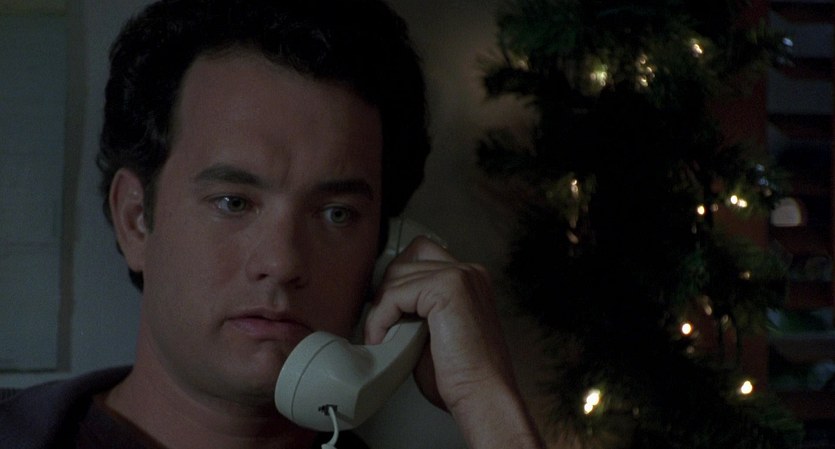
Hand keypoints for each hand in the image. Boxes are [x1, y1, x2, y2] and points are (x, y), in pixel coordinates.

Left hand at [364, 236, 543, 448]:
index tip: (385, 314)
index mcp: (470, 279)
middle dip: (387, 293)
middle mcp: (469, 271)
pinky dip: (380, 319)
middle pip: (406, 261)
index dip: (397, 283)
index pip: (420, 256)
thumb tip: (383, 306)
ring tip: (382, 338)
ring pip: (397, 276)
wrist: (484, 397)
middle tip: (380, 326)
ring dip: (382, 309)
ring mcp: (461, 275)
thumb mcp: (434, 332)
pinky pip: (394, 294)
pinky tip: (382, 340)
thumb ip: (415, 310)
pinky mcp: (447, 288)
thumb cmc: (463, 377)